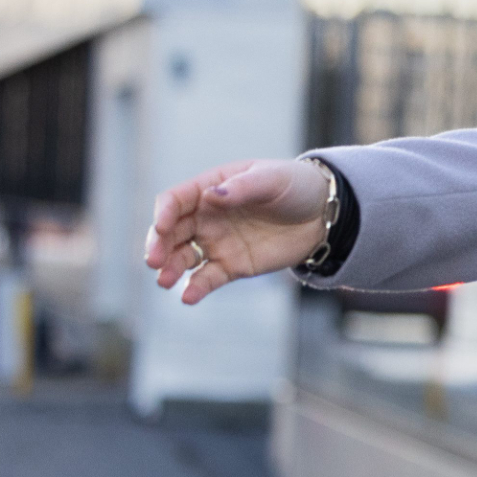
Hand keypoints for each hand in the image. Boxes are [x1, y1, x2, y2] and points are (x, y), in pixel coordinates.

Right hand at [144, 158, 331, 304]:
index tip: (163, 227)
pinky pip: (207, 278)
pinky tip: (189, 297)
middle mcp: (206, 217)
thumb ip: (243, 187)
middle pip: (170, 232)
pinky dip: (196, 288)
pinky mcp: (231, 265)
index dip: (165, 214)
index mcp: (211, 188)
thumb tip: (213, 196)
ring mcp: (216, 242)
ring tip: (164, 281)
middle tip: (154, 260)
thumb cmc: (295, 186)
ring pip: (182, 258)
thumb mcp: (273, 179)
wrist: (323, 214)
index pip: (175, 201)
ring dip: (170, 269)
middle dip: (158, 246)